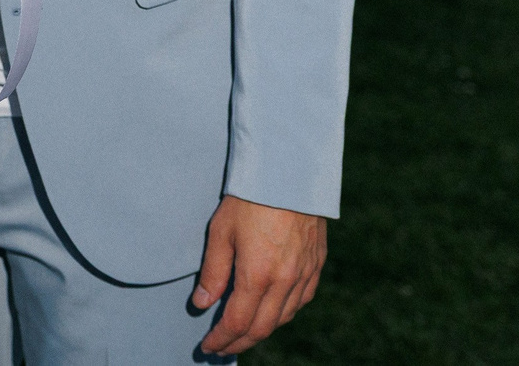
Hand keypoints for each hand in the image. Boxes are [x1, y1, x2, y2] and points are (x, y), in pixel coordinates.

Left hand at [193, 195, 324, 356]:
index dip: (221, 339)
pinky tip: (273, 311)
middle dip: (240, 342)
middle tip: (222, 348)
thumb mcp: (221, 231)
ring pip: (283, 317)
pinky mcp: (317, 263)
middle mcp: (285, 281)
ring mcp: (305, 273)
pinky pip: (302, 300)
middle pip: (262, 328)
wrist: (290, 170)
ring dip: (262, 330)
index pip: (237, 322)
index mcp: (258, 275)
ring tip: (244, 333)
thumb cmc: (250, 197)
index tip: (208, 347)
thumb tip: (202, 304)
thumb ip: (213, 272)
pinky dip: (285, 313)